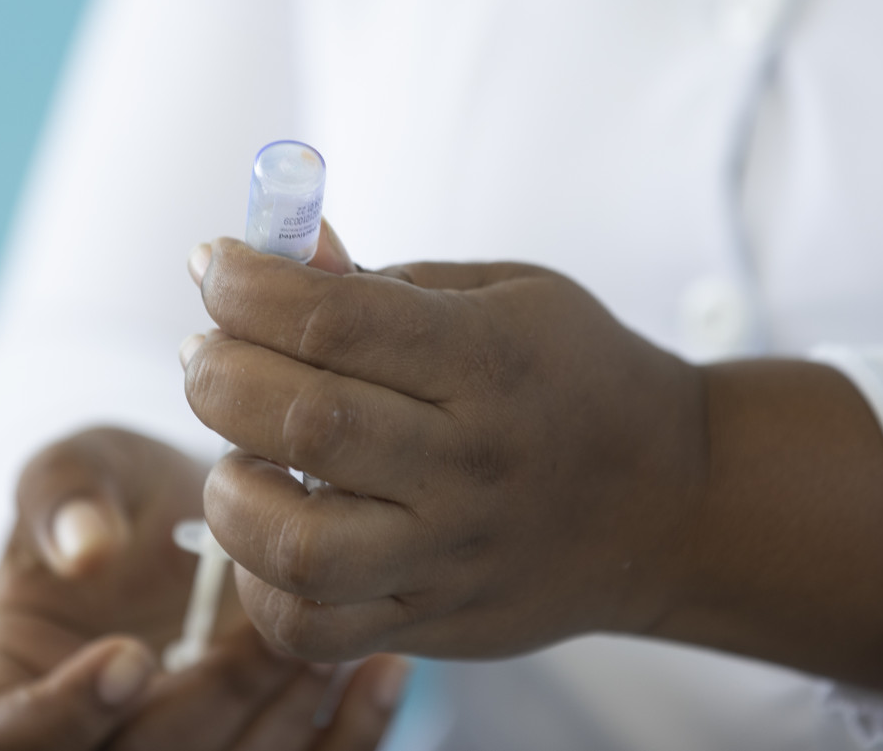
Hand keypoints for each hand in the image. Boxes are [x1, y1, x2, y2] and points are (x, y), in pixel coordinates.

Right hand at [0, 426, 410, 750]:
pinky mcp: (248, 750)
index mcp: (8, 690)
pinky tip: (384, 673)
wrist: (194, 514)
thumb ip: (61, 493)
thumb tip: (84, 549)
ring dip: (284, 724)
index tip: (128, 655)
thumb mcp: (81, 464)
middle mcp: (88, 740)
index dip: (63, 715)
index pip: (5, 740)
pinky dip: (350, 736)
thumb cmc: (120, 492)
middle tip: (272, 629)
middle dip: (211, 702)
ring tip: (335, 645)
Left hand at [182, 239, 705, 659]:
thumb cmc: (578, 378)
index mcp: (488, 360)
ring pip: (295, 546)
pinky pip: (311, 628)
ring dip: (229, 489)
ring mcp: (451, 554)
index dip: (243, 285)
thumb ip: (383, 282)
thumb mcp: (504, 295)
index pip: (330, 317)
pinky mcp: (434, 619)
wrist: (674, 502)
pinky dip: (258, 583)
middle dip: (215, 371)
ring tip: (238, 451)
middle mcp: (468, 462)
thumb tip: (271, 254)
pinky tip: (268, 529)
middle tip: (208, 352)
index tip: (215, 267)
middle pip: (299, 419)